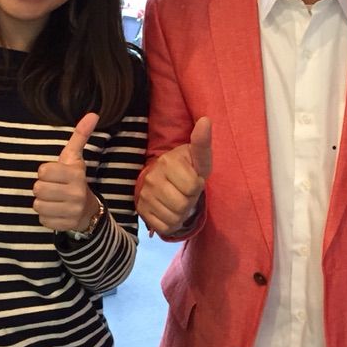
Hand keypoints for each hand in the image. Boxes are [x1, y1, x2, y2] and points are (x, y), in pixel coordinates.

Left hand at [33, 112, 101, 231]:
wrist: (88, 210)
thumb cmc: (74, 180)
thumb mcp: (75, 158)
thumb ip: (80, 136)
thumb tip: (93, 114)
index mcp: (76, 175)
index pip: (43, 171)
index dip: (45, 172)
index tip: (55, 175)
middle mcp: (75, 193)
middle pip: (38, 189)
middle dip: (42, 188)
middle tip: (54, 188)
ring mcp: (71, 211)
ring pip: (38, 205)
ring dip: (43, 203)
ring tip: (54, 200)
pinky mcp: (64, 225)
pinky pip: (42, 219)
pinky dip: (46, 216)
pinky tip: (56, 212)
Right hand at [137, 117, 211, 234]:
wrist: (167, 180)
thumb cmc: (189, 168)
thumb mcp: (200, 158)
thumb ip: (202, 142)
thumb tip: (205, 120)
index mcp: (168, 162)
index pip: (193, 187)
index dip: (198, 186)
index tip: (193, 179)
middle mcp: (152, 177)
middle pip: (183, 205)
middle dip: (190, 201)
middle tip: (185, 192)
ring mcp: (144, 195)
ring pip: (174, 218)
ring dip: (182, 214)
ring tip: (178, 200)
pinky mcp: (141, 210)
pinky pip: (164, 227)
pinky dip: (172, 224)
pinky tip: (170, 211)